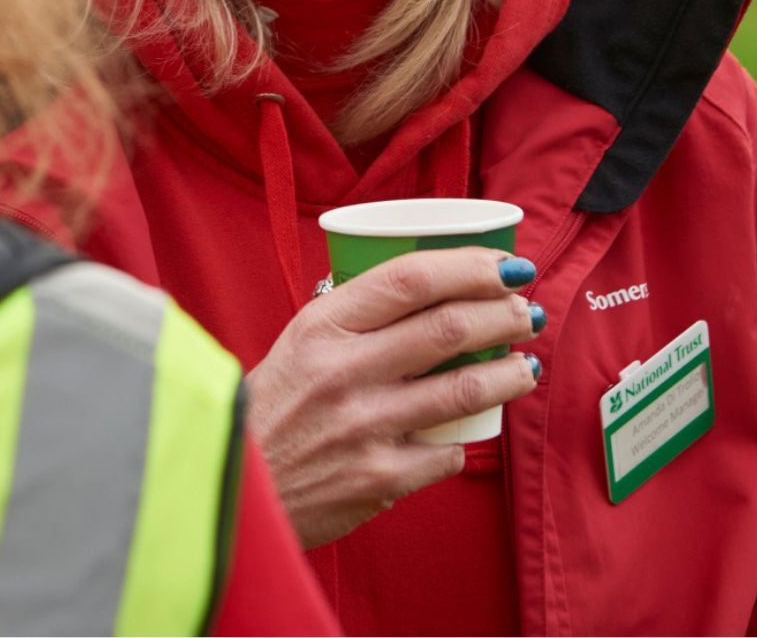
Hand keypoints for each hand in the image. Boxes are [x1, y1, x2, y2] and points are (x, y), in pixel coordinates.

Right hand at [244, 247, 545, 547]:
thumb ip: (354, 319)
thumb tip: (427, 290)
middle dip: (504, 314)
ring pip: (465, 389)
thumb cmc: (270, 412)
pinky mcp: (379, 479)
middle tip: (526, 312)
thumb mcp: (297, 345)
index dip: (470, 267)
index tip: (506, 266)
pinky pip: (447, 452)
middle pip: (449, 328)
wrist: (230, 490)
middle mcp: (343, 372)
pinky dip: (462, 440)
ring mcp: (364, 427)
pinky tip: (466, 432)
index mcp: (320, 328)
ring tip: (525, 366)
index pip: (409, 278)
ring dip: (510, 373)